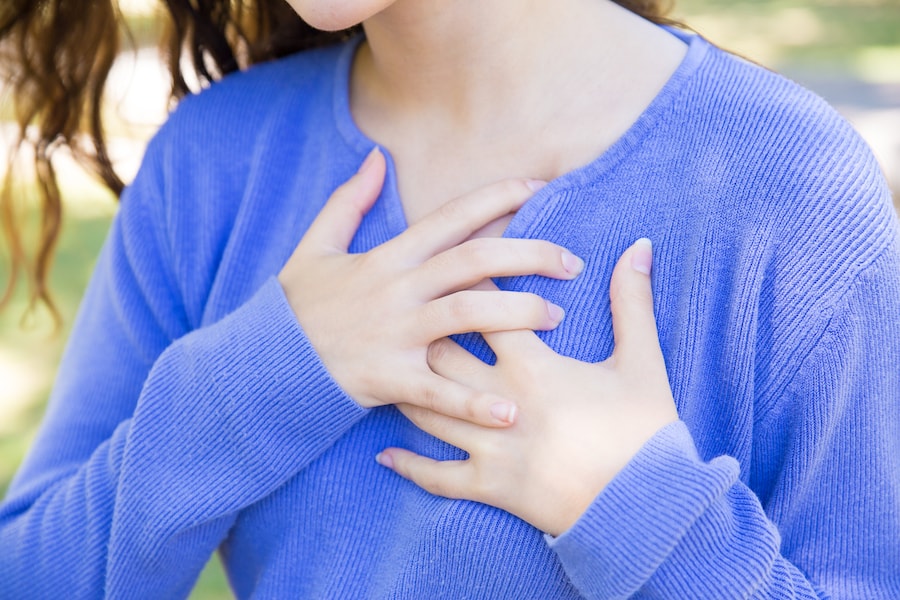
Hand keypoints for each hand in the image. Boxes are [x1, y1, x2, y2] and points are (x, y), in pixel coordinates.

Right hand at [278, 149, 585, 426]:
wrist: (265, 363)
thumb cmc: (297, 308)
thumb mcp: (315, 247)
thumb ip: (347, 201)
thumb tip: (377, 157)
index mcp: (387, 257)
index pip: (451, 218)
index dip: (497, 198)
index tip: (541, 190)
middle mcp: (397, 290)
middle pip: (474, 261)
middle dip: (529, 254)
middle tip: (571, 263)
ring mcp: (395, 333)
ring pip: (467, 313)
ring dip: (517, 313)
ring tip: (556, 317)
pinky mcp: (389, 377)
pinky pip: (439, 390)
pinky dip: (474, 402)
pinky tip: (510, 412)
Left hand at [376, 239, 677, 535]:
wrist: (645, 507)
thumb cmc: (645, 433)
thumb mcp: (642, 363)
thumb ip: (633, 303)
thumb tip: (639, 246)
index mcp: (532, 367)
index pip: (486, 310)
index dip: (469, 284)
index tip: (454, 267)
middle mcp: (498, 401)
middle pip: (441, 355)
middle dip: (426, 332)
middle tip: (413, 316)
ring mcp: (488, 447)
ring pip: (428, 409)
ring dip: (408, 386)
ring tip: (395, 368)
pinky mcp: (487, 486)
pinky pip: (435, 477)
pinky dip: (409, 465)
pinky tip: (385, 455)